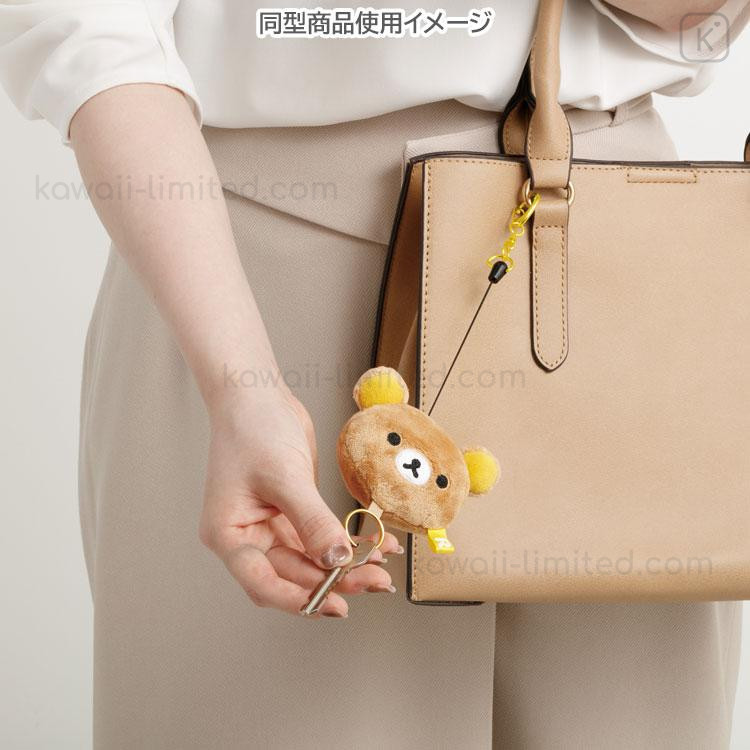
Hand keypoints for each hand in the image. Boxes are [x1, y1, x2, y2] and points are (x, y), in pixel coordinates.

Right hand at [199, 390, 400, 616]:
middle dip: (332, 580)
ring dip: (343, 566)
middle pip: (292, 574)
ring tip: (379, 570)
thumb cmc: (253, 429)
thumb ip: (312, 521)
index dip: (299, 598)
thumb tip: (337, 558)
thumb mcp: (284, 477)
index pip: (262, 581)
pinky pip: (319, 539)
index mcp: (228, 534)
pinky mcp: (291, 513)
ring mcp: (269, 526)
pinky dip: (343, 544)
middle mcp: (247, 536)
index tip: (334, 604)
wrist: (258, 395)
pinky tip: (371, 548)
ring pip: (309, 560)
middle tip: (372, 582)